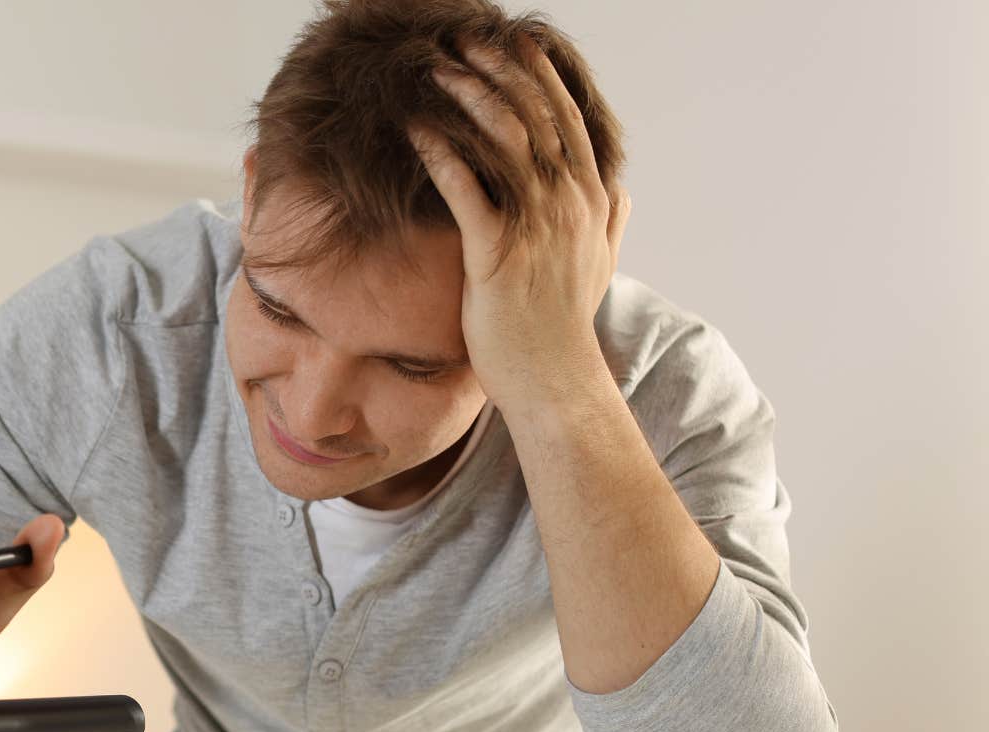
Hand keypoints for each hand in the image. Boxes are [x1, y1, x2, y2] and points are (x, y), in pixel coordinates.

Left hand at [405, 34, 632, 414]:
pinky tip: (418, 130)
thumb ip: (612, 221)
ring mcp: (537, 228)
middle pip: (535, 116)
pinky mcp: (498, 255)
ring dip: (470, 98)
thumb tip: (623, 189)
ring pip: (505, 141)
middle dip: (501, 70)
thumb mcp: (600, 266)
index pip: (569, 118)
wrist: (553, 381)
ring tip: (438, 70)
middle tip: (467, 40)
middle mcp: (569, 204)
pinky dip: (442, 154)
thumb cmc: (564, 326)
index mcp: (591, 199)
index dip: (542, 75)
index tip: (518, 42)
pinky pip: (467, 190)